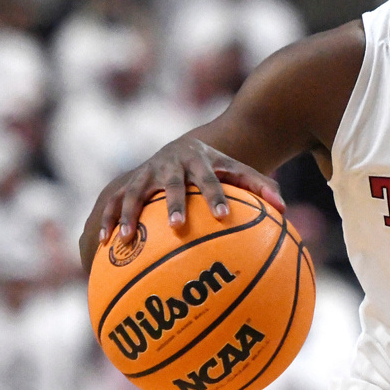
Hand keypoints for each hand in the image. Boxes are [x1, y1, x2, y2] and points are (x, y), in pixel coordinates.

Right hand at [78, 137, 285, 272]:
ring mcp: (146, 173)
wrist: (183, 147)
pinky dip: (108, 219)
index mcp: (200, 160)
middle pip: (172, 183)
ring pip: (135, 192)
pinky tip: (104, 243)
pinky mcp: (128, 183)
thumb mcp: (237, 170)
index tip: (222, 216)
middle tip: (176, 227)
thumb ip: (260, 187)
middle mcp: (171, 164)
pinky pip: (115, 202)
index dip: (215, 196)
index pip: (210, 178)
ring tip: (126, 239)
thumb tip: (285, 209)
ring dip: (130, 214)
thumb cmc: (217, 167)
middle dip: (173, 203)